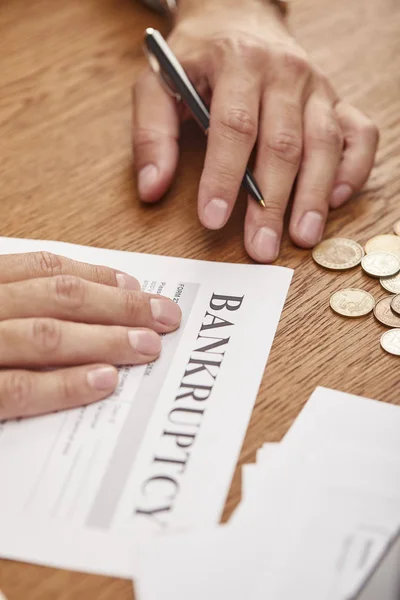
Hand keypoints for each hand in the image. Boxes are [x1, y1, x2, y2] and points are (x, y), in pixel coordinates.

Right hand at [0, 252, 180, 419]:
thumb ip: (22, 304)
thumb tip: (90, 301)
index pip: (43, 269)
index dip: (96, 275)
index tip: (136, 285)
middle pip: (58, 298)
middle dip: (118, 305)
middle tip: (164, 317)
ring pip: (47, 336)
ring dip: (105, 339)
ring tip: (148, 347)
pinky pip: (21, 388)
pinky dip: (65, 383)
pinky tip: (106, 380)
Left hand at [132, 0, 378, 262]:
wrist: (240, 17)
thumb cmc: (198, 57)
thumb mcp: (159, 83)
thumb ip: (151, 134)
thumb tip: (152, 189)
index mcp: (237, 62)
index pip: (233, 125)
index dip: (223, 176)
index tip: (213, 220)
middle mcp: (284, 72)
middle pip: (282, 143)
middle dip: (271, 202)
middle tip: (261, 248)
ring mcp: (316, 87)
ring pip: (323, 144)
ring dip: (313, 196)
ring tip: (302, 237)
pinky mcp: (336, 101)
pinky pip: (359, 135)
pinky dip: (352, 169)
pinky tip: (333, 200)